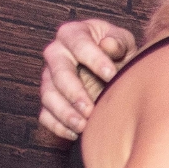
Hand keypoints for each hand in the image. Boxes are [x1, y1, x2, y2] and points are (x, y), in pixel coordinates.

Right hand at [38, 19, 137, 139]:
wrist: (110, 68)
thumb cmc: (117, 51)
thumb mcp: (123, 42)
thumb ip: (118, 42)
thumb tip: (108, 45)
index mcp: (72, 33)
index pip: (79, 44)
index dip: (94, 59)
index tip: (111, 74)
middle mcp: (55, 53)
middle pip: (58, 73)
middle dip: (74, 93)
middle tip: (91, 109)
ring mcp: (48, 77)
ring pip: (48, 96)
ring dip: (65, 114)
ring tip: (83, 127)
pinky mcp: (48, 99)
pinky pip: (45, 115)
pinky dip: (58, 126)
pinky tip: (75, 133)